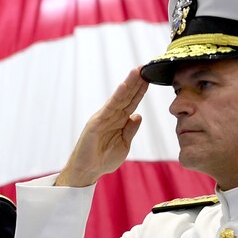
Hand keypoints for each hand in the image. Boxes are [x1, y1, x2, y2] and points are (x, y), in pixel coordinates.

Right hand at [56, 67, 148, 186]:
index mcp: (119, 121)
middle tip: (145, 67)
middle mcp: (111, 116)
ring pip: (119, 98)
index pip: (132, 102)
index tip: (149, 78)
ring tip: (137, 71)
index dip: (140, 91)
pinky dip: (116, 97)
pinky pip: (109, 108)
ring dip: (128, 84)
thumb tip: (137, 115)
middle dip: (136, 82)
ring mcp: (104, 118)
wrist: (88, 171)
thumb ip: (130, 130)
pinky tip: (124, 86)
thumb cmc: (103, 159)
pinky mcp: (96, 122)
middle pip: (127, 96)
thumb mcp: (124, 144)